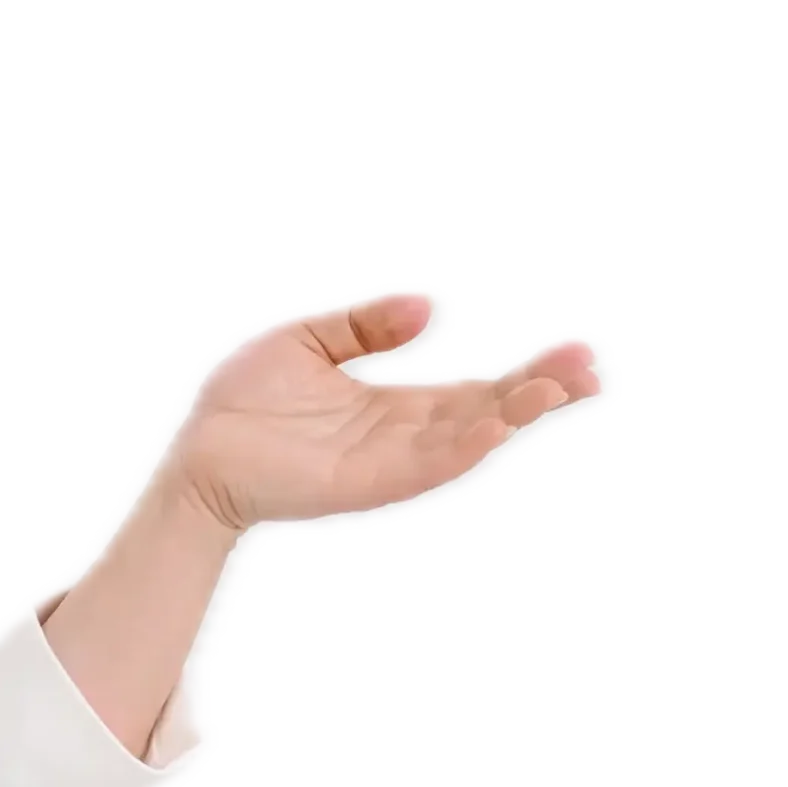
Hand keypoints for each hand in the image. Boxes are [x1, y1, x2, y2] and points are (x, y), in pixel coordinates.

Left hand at [163, 288, 605, 535]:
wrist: (197, 452)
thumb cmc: (244, 404)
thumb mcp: (309, 340)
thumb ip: (367, 322)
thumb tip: (430, 304)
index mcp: (397, 405)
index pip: (479, 389)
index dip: (528, 371)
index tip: (576, 351)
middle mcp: (403, 435)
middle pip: (489, 413)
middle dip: (541, 391)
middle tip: (590, 367)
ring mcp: (389, 462)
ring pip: (469, 438)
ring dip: (515, 414)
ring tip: (561, 386)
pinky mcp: (366, 482)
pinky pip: (425, 465)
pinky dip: (463, 445)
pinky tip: (496, 424)